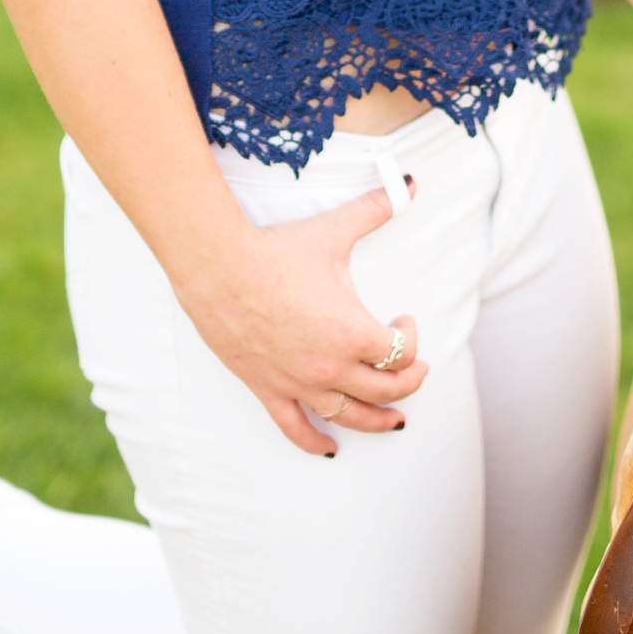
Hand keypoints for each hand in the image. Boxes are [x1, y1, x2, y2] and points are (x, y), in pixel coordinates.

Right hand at [176, 187, 426, 456]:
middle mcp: (331, 366)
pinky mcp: (268, 389)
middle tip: (414, 371)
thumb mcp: (334, 231)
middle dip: (408, 382)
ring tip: (394, 421)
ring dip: (378, 421)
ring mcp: (299, 382)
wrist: (218, 267)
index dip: (411, 337)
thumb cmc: (276, 250)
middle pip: (386, 390)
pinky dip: (315, 443)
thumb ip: (376, 208)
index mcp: (353, 332)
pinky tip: (329, 450)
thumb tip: (411, 183)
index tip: (404, 318)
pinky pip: (295, 428)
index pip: (401, 352)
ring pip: (349, 416)